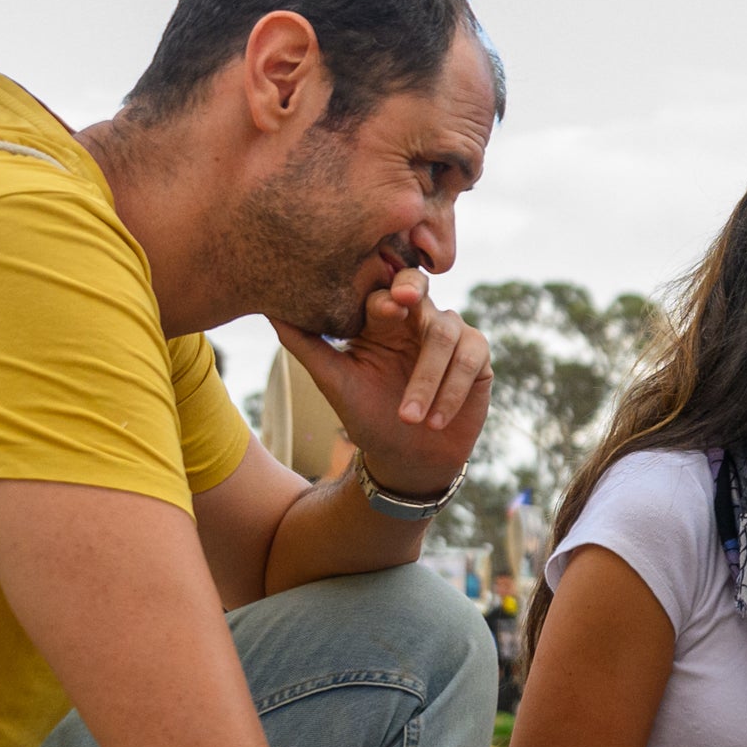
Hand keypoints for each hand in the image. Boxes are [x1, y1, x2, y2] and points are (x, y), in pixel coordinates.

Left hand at [274, 268, 492, 500]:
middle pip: (421, 287)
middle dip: (414, 290)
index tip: (382, 306)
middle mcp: (416, 318)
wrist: (404, 459)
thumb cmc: (366, 415)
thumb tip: (268, 310)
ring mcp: (451, 335)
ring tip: (408, 418)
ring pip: (445, 332)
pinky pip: (471, 359)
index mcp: (381, 317)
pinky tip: (434, 421)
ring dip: (426, 379)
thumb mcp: (333, 380)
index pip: (384, 286)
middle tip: (404, 300)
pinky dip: (452, 391)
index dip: (385, 291)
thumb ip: (305, 344)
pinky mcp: (477, 359)